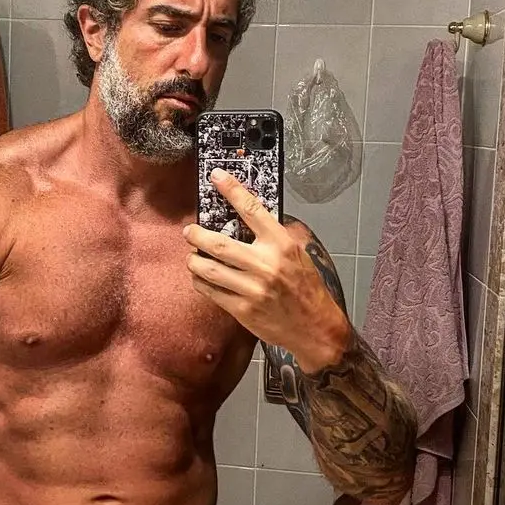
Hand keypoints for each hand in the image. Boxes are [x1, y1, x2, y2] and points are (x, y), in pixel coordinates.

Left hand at [184, 168, 351, 372]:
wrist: (315, 327)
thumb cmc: (306, 288)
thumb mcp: (299, 254)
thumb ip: (275, 235)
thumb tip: (250, 215)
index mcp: (281, 245)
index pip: (251, 209)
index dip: (231, 190)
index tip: (216, 177)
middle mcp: (265, 265)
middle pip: (218, 244)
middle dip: (197, 235)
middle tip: (189, 231)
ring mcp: (252, 289)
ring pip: (209, 270)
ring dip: (194, 260)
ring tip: (192, 255)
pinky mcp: (242, 309)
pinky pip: (211, 292)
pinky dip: (200, 281)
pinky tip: (200, 276)